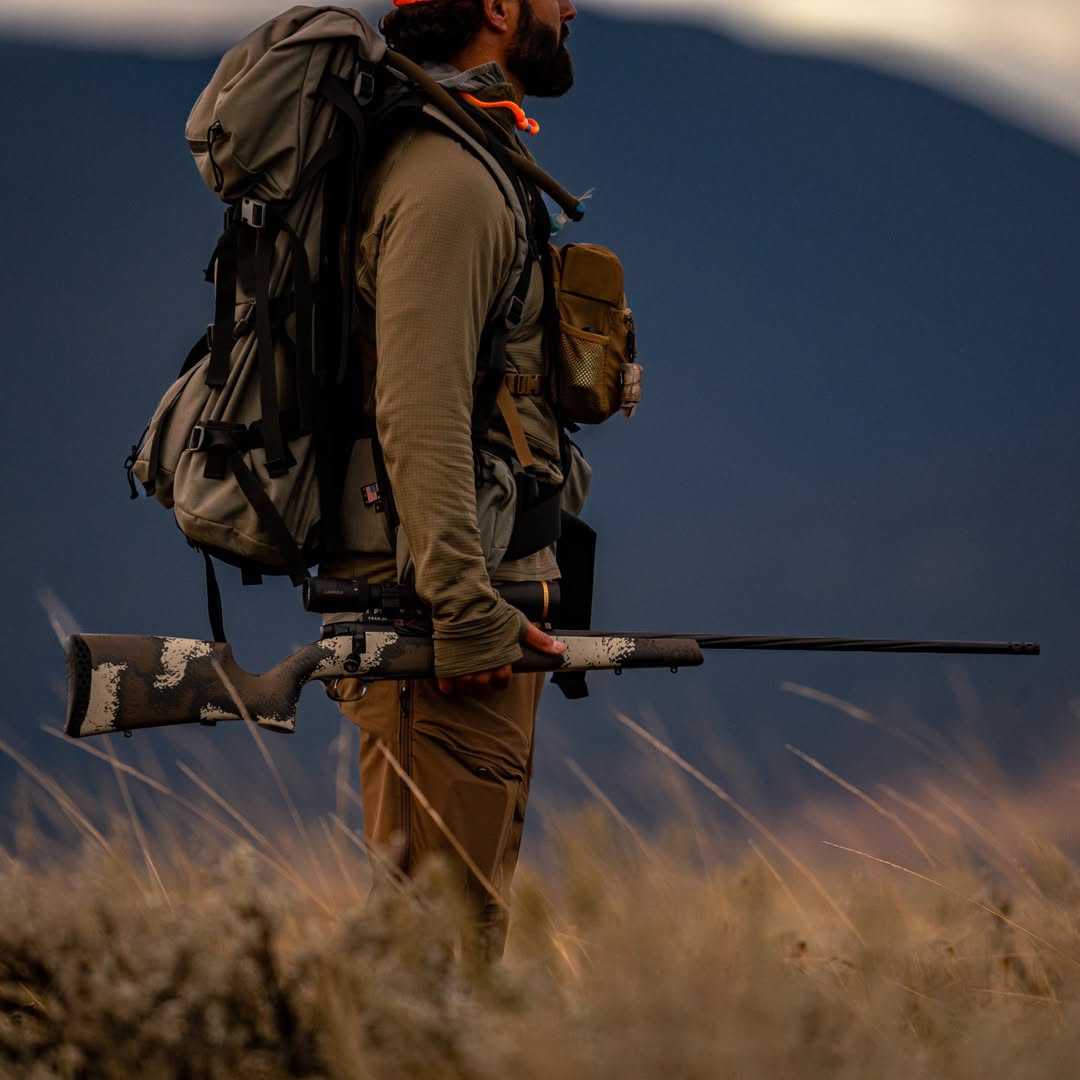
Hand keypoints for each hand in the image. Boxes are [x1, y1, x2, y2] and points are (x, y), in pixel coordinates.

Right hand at [437, 624, 566, 695]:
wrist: (463, 603)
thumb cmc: (492, 613)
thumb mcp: (519, 625)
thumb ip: (539, 640)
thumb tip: (560, 649)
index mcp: (501, 663)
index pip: (501, 683)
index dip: (499, 678)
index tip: (495, 670)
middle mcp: (483, 671)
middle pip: (483, 687)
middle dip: (482, 680)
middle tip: (479, 666)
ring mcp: (463, 670)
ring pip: (466, 687)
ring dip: (466, 682)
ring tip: (465, 670)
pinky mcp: (446, 667)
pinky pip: (447, 686)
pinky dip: (449, 684)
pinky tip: (450, 676)